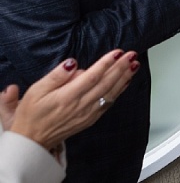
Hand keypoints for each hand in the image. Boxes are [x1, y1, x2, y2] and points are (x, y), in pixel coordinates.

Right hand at [1, 50, 138, 149]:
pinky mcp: (91, 119)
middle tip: (132, 54)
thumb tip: (73, 63)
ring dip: (124, 78)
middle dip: (121, 68)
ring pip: (110, 93)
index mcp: (67, 97)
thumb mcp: (35, 91)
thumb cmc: (31, 113)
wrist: (32, 140)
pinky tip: (126, 81)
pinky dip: (119, 91)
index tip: (117, 52)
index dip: (106, 63)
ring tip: (134, 64)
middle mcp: (80, 106)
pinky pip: (108, 103)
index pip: (91, 77)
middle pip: (105, 84)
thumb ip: (56, 76)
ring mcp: (88, 114)